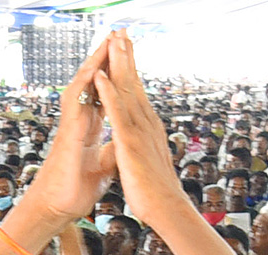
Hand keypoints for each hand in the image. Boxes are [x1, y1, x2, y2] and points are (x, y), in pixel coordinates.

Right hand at [19, 37, 116, 223]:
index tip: (126, 59)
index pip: (104, 96)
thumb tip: (125, 145)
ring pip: (84, 85)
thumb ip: (114, 151)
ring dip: (96, 61)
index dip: (115, 77)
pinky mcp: (67, 132)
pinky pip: (76, 100)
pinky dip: (85, 83)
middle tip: (118, 36)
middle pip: (95, 83)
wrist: (57, 209)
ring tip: (108, 39)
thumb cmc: (75, 192)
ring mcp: (71, 124)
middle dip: (106, 60)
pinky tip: (95, 66)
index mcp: (89, 130)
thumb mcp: (105, 168)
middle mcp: (79, 122)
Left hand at [92, 31, 187, 229]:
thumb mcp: (145, 162)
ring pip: (127, 90)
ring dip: (119, 63)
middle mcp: (146, 123)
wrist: (166, 209)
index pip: (136, 92)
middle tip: (121, 31)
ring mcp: (139, 131)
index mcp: (146, 127)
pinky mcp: (130, 143)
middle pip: (134, 83)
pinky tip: (101, 75)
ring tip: (113, 39)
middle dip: (127, 56)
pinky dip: (109, 92)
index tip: (125, 50)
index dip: (130, 70)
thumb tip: (139, 144)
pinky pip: (117, 113)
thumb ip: (141, 147)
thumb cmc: (155, 192)